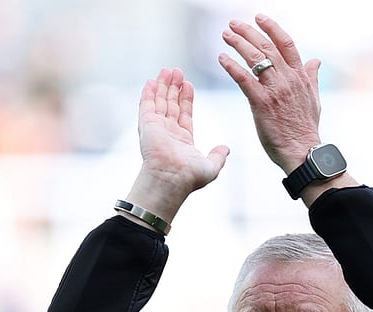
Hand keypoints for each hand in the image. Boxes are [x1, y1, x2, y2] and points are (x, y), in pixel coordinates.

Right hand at [124, 68, 229, 226]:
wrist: (172, 180)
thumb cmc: (189, 178)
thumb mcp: (211, 167)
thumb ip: (218, 156)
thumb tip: (226, 149)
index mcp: (182, 140)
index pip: (184, 113)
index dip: (186, 98)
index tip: (188, 84)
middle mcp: (168, 133)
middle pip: (170, 104)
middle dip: (174, 87)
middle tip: (176, 71)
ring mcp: (156, 128)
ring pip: (159, 102)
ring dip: (163, 85)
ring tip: (167, 70)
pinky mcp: (147, 125)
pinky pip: (147, 105)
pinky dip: (148, 93)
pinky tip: (151, 81)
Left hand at [218, 15, 321, 173]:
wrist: (302, 152)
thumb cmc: (306, 129)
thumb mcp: (314, 99)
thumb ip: (311, 77)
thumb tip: (315, 60)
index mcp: (300, 76)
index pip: (286, 43)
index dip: (272, 27)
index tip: (259, 18)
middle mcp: (288, 79)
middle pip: (266, 47)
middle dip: (248, 32)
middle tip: (233, 24)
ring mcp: (275, 90)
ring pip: (255, 58)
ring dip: (238, 43)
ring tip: (226, 35)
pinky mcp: (262, 103)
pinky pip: (244, 79)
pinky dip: (231, 66)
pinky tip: (221, 58)